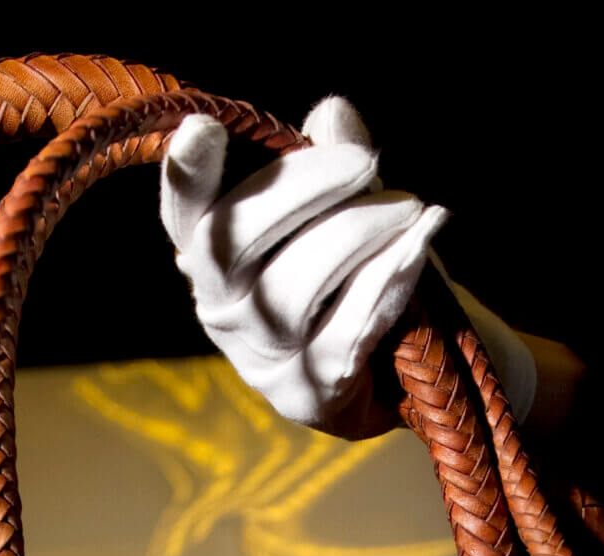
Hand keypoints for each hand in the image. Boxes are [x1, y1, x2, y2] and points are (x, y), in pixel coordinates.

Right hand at [161, 97, 447, 437]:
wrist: (397, 371)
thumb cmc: (356, 274)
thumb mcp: (346, 210)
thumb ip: (335, 161)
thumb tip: (333, 111)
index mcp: (211, 257)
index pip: (185, 216)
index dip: (186, 177)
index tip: (202, 128)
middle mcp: (220, 309)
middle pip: (233, 242)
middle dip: (303, 188)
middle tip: (367, 160)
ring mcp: (259, 358)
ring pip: (292, 288)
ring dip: (356, 234)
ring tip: (409, 206)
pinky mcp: (307, 395)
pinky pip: (344, 332)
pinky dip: (385, 281)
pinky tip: (419, 245)